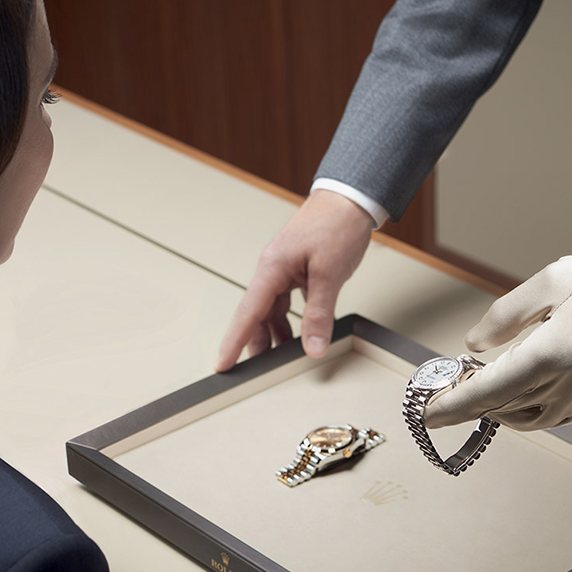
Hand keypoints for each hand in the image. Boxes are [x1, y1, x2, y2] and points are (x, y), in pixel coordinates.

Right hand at [215, 190, 373, 371]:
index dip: (233, 342)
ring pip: (272, 310)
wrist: (350, 198)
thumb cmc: (336, 226)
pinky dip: (291, 320)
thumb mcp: (329, 274)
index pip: (247, 313)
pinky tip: (299, 334)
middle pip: (256, 315)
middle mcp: (273, 270)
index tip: (222, 365)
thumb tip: (313, 347)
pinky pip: (287, 302)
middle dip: (254, 343)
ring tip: (280, 359)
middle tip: (254, 373)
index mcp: (272, 268)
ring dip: (275, 334)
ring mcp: (284, 270)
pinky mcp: (298, 270)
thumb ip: (319, 314)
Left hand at [426, 237, 571, 430]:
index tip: (423, 415)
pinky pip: (554, 416)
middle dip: (467, 405)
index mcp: (555, 352)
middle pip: (503, 408)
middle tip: (439, 396)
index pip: (488, 391)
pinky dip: (526, 409)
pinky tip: (513, 392)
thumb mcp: (551, 281)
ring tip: (472, 391)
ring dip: (496, 410)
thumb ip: (506, 316)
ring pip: (528, 419)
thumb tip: (473, 346)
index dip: (451, 407)